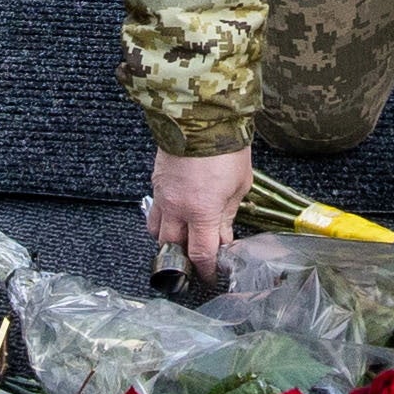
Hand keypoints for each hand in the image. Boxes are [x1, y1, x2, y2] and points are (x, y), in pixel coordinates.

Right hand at [146, 147, 250, 279]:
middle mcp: (177, 208)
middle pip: (172, 247)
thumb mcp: (238, 187)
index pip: (200, 254)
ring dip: (168, 240)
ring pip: (156, 231)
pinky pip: (154, 209)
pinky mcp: (156, 182)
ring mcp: (162, 195)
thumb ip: (227, 216)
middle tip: (195, 262)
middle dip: (183, 259)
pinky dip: (163, 219)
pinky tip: (175, 215)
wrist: (202, 118)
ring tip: (182, 240)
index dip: (205, 269)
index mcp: (201, 212)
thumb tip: (223, 237)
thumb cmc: (226, 150)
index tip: (211, 275)